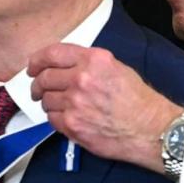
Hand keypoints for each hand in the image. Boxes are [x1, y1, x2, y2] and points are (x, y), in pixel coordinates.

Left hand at [28, 44, 182, 172]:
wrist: (150, 129)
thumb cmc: (138, 101)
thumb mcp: (116, 68)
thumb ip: (87, 63)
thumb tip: (63, 66)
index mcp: (94, 60)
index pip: (52, 54)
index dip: (37, 60)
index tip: (33, 66)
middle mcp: (82, 79)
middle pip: (44, 77)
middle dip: (38, 84)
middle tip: (38, 88)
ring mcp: (75, 103)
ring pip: (46, 99)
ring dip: (48, 102)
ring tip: (58, 105)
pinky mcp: (73, 125)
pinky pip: (51, 119)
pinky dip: (55, 118)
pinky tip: (67, 117)